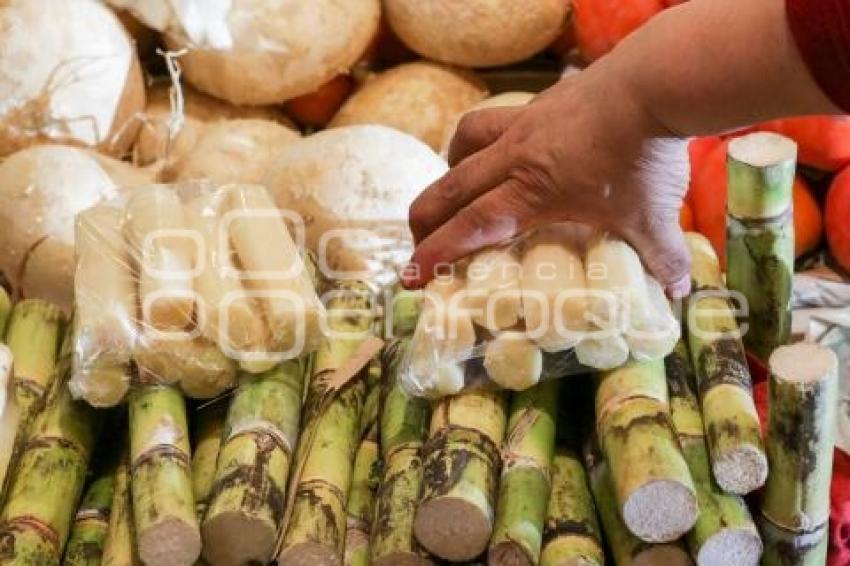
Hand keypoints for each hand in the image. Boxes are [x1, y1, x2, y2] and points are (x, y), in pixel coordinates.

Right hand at [406, 66, 691, 297]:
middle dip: (425, 218)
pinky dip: (488, 138)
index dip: (435, 254)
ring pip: (465, 141)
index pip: (469, 228)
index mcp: (530, 192)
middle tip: (419, 240)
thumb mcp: (653, 216)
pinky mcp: (541, 101)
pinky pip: (497, 120)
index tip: (410, 276)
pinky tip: (508, 148)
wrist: (654, 83)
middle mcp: (514, 157)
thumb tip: (677, 291)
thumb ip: (662, 256)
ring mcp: (524, 123)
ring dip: (452, 168)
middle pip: (449, 187)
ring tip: (458, 187)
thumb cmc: (644, 156)